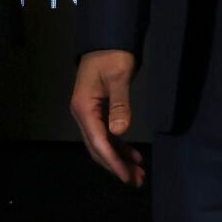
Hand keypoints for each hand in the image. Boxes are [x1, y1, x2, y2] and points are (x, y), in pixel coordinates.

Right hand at [70, 50, 144, 186]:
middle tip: (137, 181)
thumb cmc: (112, 56)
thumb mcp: (119, 77)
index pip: (98, 141)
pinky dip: (119, 147)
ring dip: (119, 159)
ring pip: (102, 144)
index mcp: (84, 107)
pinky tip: (134, 156)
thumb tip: (120, 132)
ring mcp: (89, 113)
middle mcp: (82, 114)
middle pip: (97, 147)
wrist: (107, 40)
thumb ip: (120, 104)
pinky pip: (106, 135)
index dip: (113, 161)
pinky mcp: (97, 111)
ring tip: (139, 174)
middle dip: (116, 166)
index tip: (127, 177)